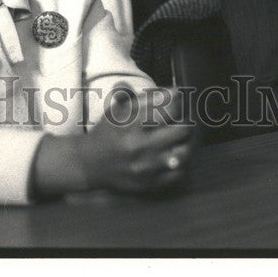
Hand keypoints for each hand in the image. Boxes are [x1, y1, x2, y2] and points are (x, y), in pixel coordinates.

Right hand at [80, 88, 195, 192]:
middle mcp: (140, 147)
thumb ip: (145, 98)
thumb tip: (174, 92)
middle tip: (183, 116)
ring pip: (184, 153)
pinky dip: (182, 161)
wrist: (90, 163)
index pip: (170, 108)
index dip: (179, 99)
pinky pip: (178, 173)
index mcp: (132, 124)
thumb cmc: (108, 131)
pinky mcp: (149, 184)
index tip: (178, 96)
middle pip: (182, 130)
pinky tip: (176, 151)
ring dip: (188, 141)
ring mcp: (146, 168)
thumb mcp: (119, 109)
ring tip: (183, 134)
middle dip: (186, 119)